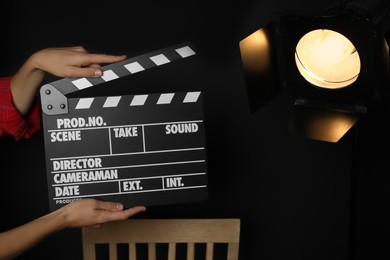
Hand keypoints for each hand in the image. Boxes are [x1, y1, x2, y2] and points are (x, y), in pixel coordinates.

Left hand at [11, 46, 125, 114]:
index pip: (102, 58)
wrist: (41, 58)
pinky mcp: (76, 52)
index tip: (124, 57)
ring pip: (89, 64)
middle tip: (77, 77)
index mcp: (83, 56)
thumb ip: (87, 73)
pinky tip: (70, 68)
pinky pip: (84, 62)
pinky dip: (81, 67)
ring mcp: (79, 51)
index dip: (114, 58)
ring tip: (71, 72)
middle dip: (91, 73)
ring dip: (84, 71)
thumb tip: (101, 72)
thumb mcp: (70, 73)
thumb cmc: (54, 65)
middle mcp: (82, 52)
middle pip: (95, 65)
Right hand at [57, 199, 145, 228]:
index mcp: (104, 217)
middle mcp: (102, 221)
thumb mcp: (94, 203)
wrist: (62, 218)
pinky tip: (101, 203)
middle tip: (131, 200)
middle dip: (125, 207)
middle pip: (117, 214)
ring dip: (113, 206)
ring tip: (115, 198)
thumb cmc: (75, 210)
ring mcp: (96, 222)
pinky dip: (105, 208)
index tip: (142, 207)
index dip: (134, 210)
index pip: (124, 214)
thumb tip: (120, 206)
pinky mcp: (91, 220)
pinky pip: (101, 213)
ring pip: (108, 213)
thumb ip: (108, 205)